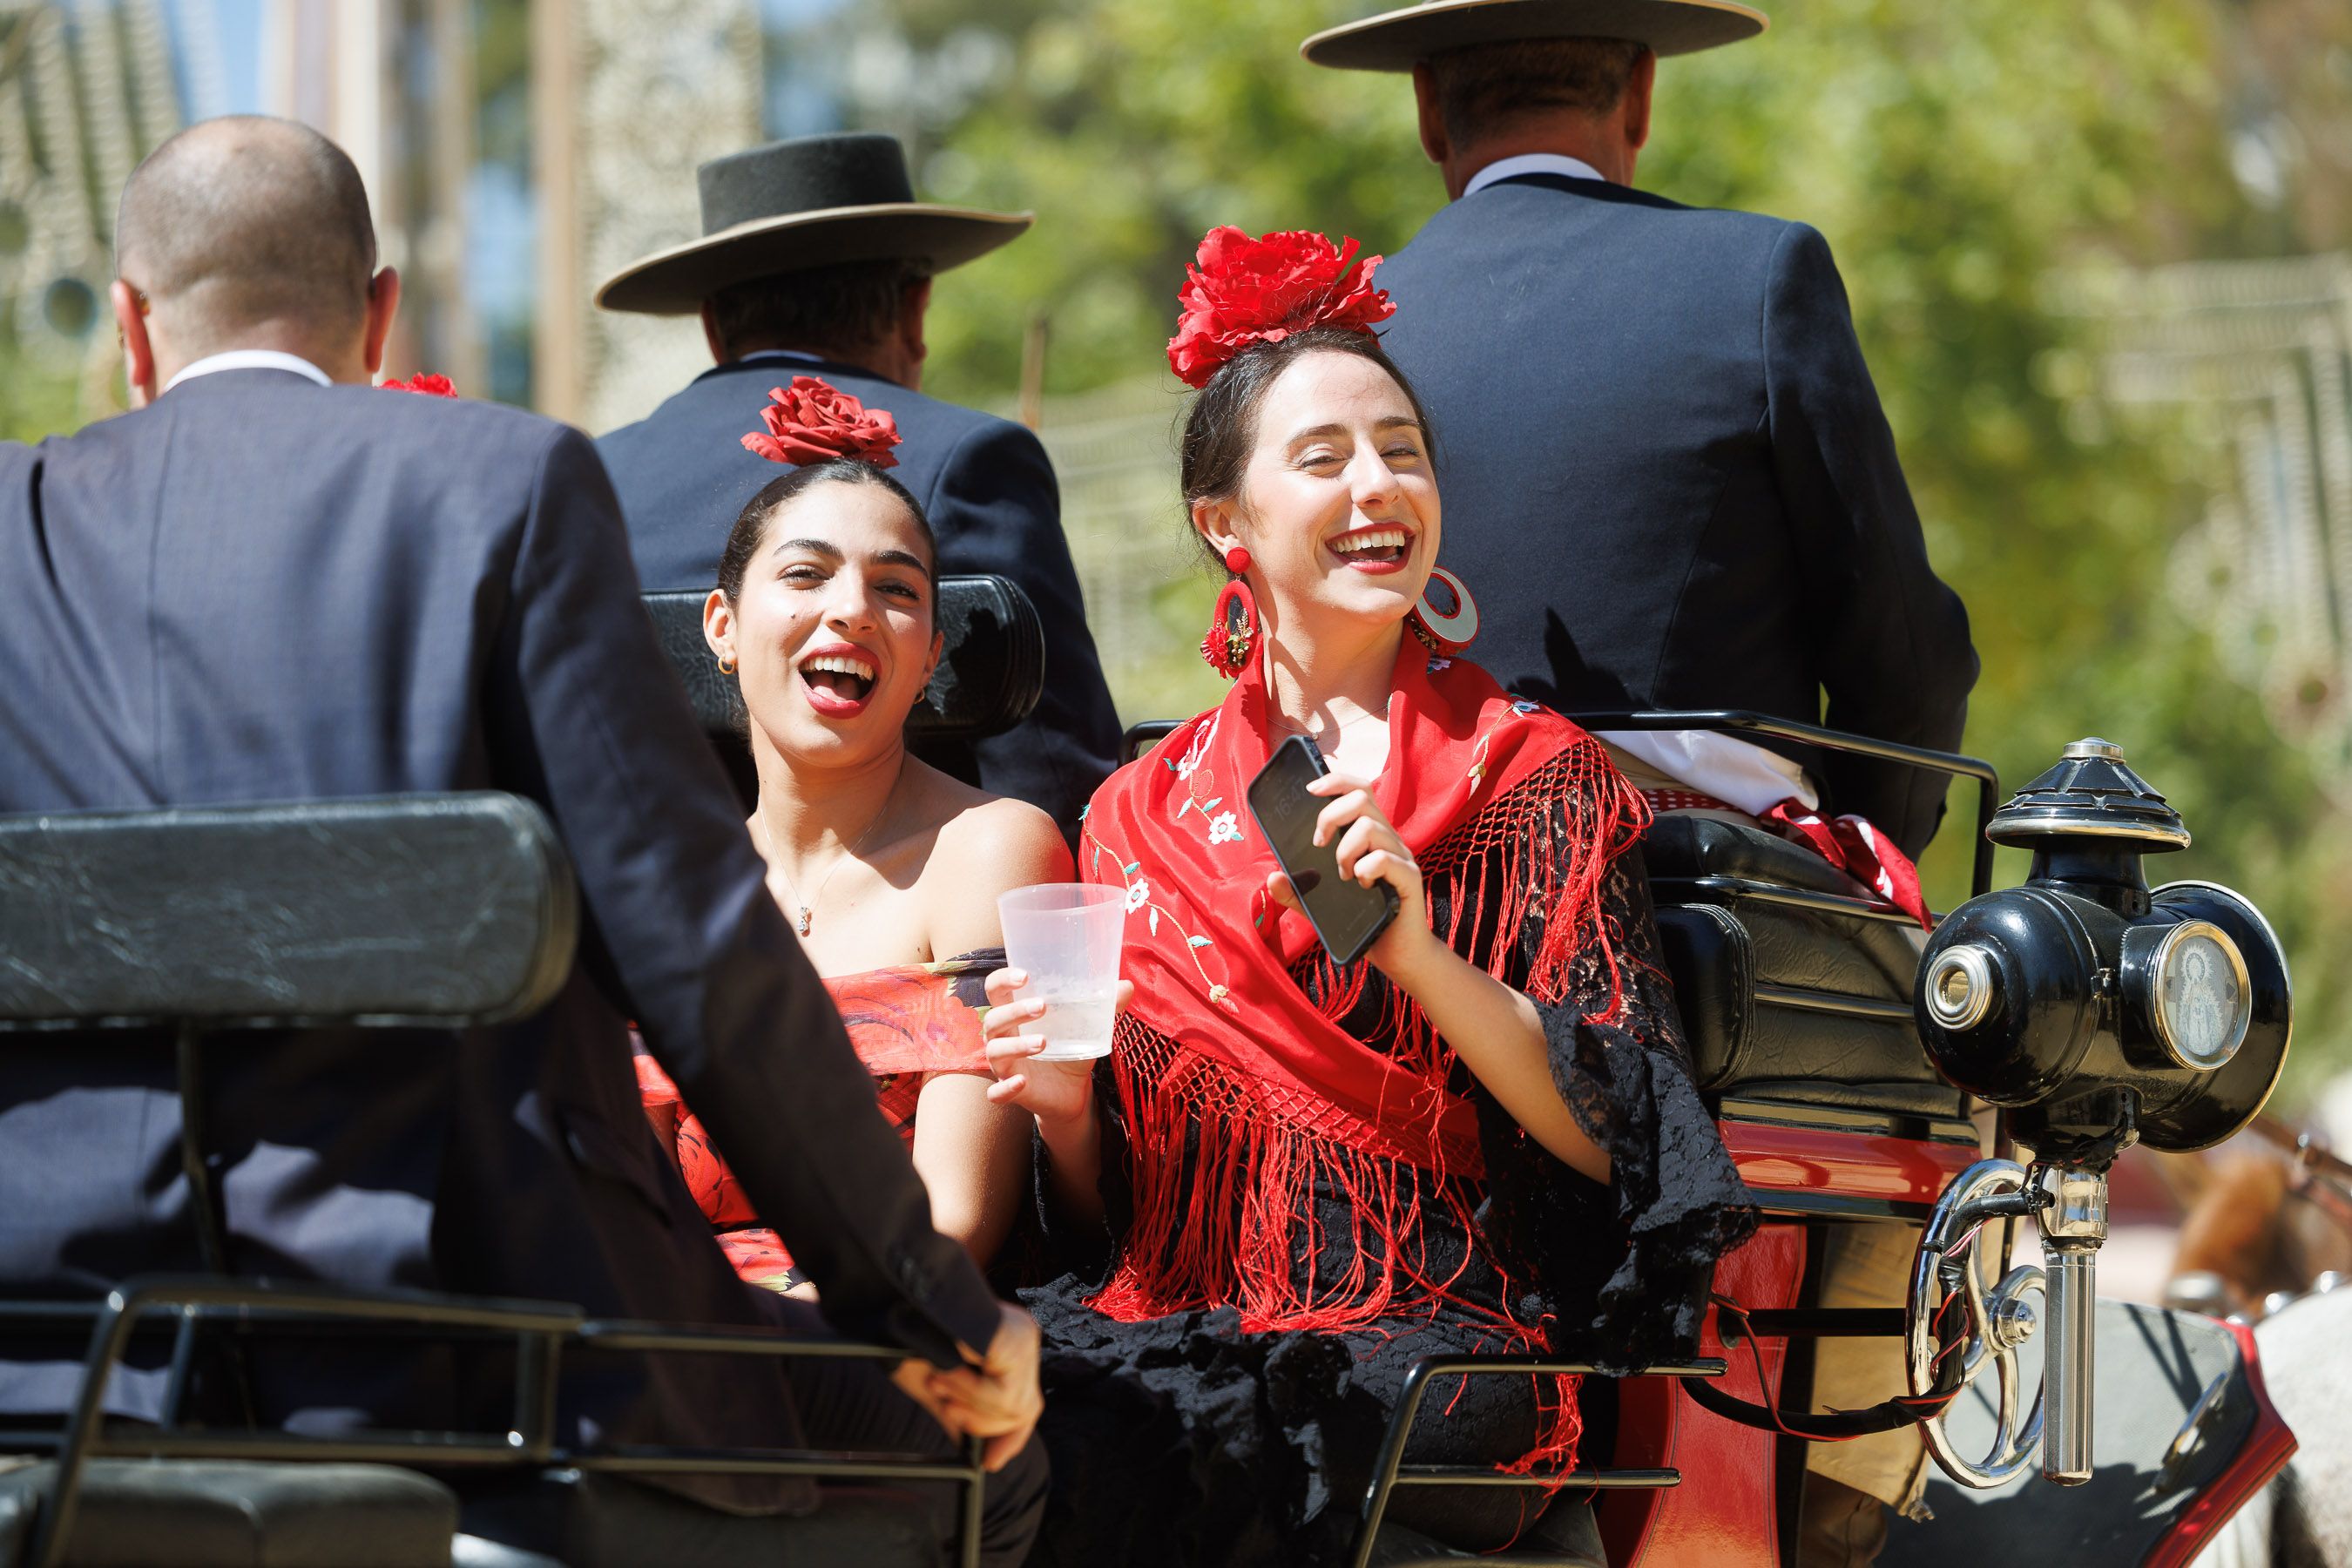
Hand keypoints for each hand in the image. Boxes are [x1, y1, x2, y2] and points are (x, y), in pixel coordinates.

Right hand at [921, 1301, 1044, 1471]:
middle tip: (942, 1404)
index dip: (1010, 1438)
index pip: (1027, 1404)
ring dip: (965, 1402)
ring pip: (1011, 1407)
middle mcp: (1023, 1340)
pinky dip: (967, 1390)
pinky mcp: (1016, 1338)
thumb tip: (965, 1446)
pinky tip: (948, 1367)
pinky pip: (1001, 1395)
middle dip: (978, 1421)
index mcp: (1010, 1348)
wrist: (899, 1297)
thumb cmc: (911, 1331)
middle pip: (1022, 1411)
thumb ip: (954, 1412)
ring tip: (938, 1379)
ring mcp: (1024, 1336)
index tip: (989, 1463)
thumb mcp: (935, 1381)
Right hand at [980, 966, 1129, 1127]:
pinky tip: (1021, 1081)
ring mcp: (1005, 1066)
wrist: (1073, 1092)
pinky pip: (997, 1093)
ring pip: (995, 1052)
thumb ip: (1103, 1006)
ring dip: (1016, 1045)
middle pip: (993, 1019)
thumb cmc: (1070, 1049)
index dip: (1003, 979)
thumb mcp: (1087, 1027)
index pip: (997, 990)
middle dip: (1014, 1010)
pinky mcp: (1012, 1091)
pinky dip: (1005, 1087)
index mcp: (1016, 1015)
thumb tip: (1127, 986)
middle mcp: (1004, 1038)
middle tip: (1042, 1006)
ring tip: (1043, 1042)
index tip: (1025, 974)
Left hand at [1266, 770, 1434, 978]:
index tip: (1310, 790)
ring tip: (1343, 875)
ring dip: (1344, 850)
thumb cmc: (1364, 922)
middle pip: (1363, 796)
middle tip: (1319, 844)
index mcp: (1369, 836)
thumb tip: (1272, 879)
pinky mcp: (1410, 877)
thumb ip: (1297, 893)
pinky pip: (1384, 858)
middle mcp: (1388, 839)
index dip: (1335, 780)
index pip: (1358, 789)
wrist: (1398, 956)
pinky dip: (1364, 869)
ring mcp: (1401, 857)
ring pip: (1370, 827)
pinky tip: (1361, 885)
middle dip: (1331, 815)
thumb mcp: (1322, 906)